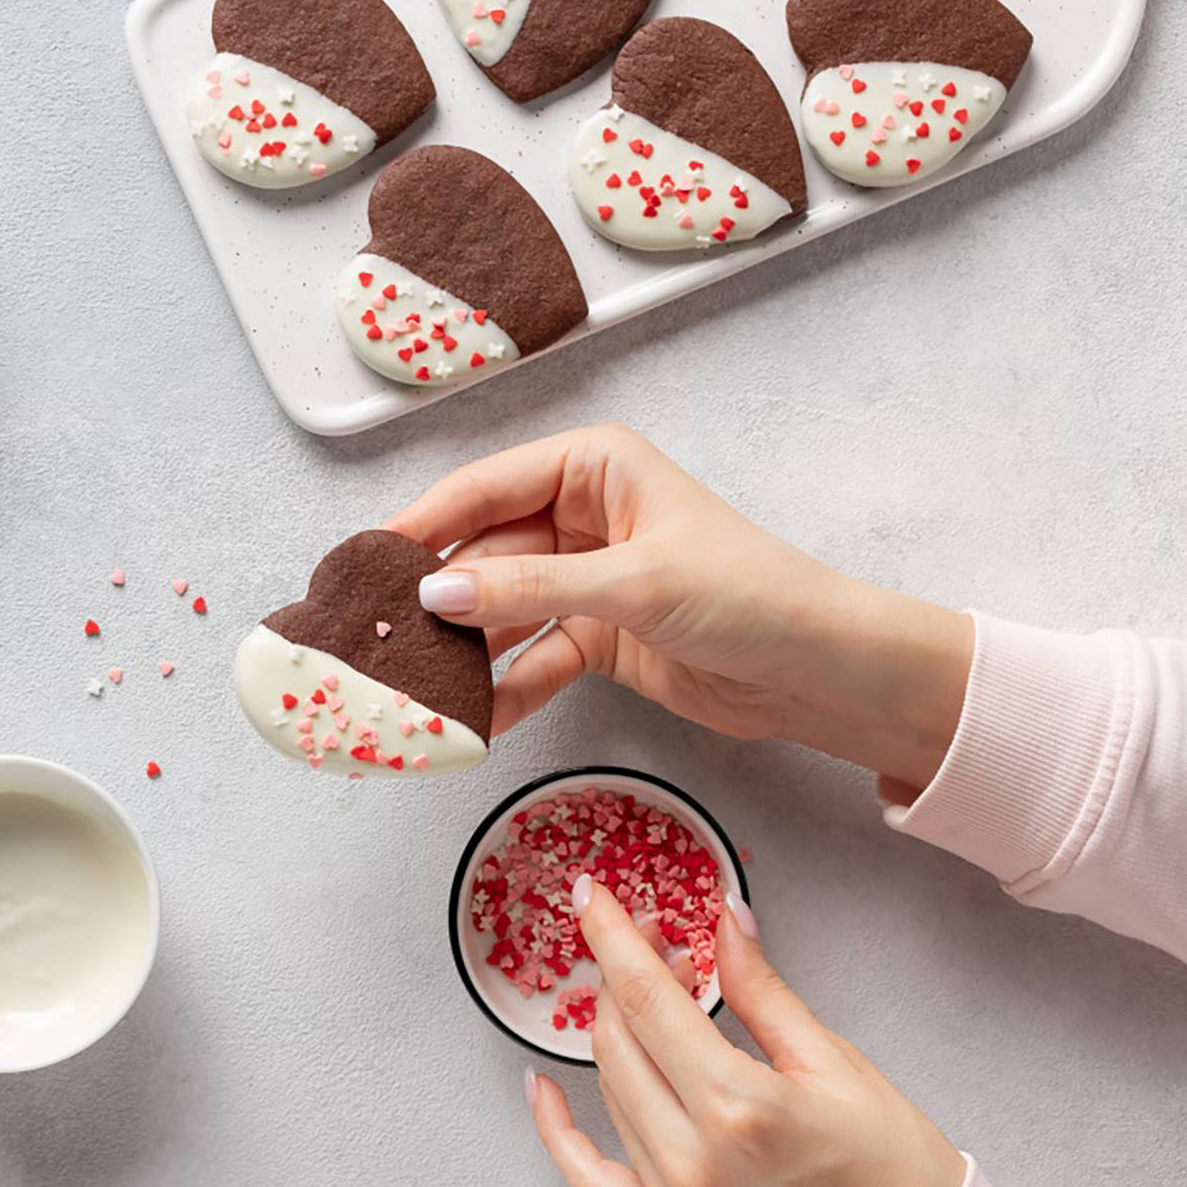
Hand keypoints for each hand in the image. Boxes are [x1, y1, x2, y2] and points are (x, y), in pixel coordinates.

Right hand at [384, 426, 972, 793]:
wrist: (820, 671)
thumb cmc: (748, 594)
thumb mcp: (633, 582)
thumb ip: (529, 586)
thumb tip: (436, 595)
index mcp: (593, 467)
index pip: (486, 488)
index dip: (423, 524)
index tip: (365, 562)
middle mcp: (581, 514)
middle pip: (483, 551)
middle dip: (436, 597)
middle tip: (374, 636)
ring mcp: (585, 578)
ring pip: (500, 609)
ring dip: (463, 650)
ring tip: (411, 685)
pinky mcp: (595, 636)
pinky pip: (530, 658)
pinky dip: (504, 688)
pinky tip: (472, 719)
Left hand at [526, 884, 965, 1186]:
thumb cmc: (897, 1173)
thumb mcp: (835, 1062)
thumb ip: (762, 990)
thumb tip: (726, 921)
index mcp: (742, 1106)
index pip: (647, 998)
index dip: (611, 935)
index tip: (592, 895)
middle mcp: (696, 1156)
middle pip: (620, 1036)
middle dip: (625, 972)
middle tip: (656, 938)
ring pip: (610, 1086)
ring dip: (616, 1028)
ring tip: (655, 994)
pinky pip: (587, 1175)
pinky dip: (556, 1129)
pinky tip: (543, 1087)